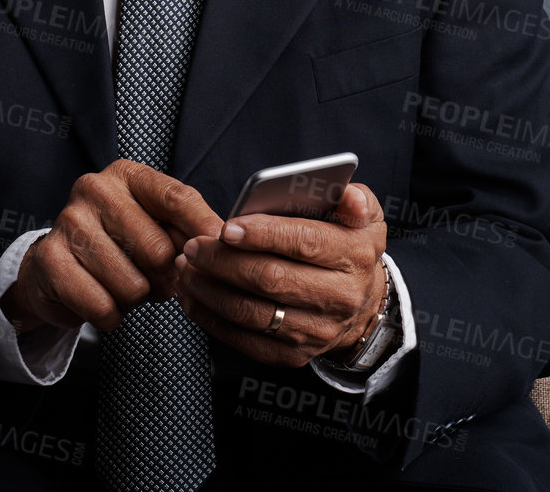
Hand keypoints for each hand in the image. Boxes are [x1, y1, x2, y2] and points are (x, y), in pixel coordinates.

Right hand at [0, 159, 221, 334]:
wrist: (56, 269)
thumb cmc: (118, 246)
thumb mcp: (155, 226)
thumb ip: (188, 230)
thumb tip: (220, 243)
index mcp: (127, 176)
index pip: (178, 198)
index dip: (205, 230)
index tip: (222, 252)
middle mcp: (94, 189)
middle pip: (159, 251)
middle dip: (164, 278)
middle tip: (152, 278)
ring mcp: (68, 222)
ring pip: (132, 286)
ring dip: (135, 300)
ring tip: (122, 285)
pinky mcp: (50, 259)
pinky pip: (102, 307)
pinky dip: (110, 316)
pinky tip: (100, 298)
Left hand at [173, 182, 386, 367]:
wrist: (361, 305)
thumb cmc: (347, 247)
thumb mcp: (363, 216)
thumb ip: (354, 199)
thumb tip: (347, 196)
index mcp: (353, 256)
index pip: (305, 242)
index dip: (263, 234)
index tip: (227, 227)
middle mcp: (339, 298)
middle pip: (271, 279)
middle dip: (224, 261)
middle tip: (193, 245)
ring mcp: (316, 331)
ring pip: (252, 312)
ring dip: (210, 290)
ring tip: (186, 267)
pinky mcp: (294, 354)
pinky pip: (244, 339)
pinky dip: (211, 319)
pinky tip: (193, 297)